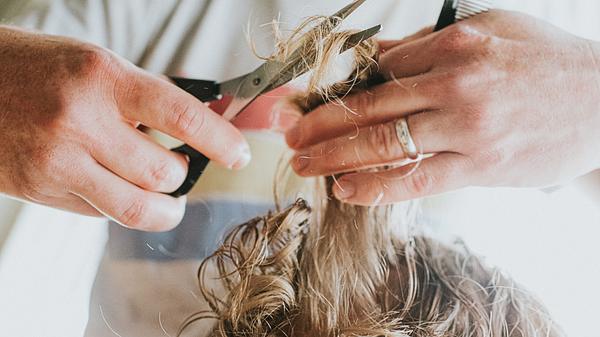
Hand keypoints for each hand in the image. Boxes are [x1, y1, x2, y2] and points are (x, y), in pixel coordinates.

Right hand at [0, 26, 249, 230]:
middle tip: (182, 169)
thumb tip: (194, 131)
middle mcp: (79, 121)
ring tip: (169, 201)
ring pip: (134, 207)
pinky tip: (117, 189)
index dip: (219, 140)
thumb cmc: (39, 68)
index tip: (239, 154)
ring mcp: (57, 161)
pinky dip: (121, 207)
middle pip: (161, 173)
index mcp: (101, 78)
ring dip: (164, 209)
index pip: (179, 114)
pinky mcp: (40, 189)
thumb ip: (142, 99)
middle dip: (182, 176)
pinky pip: (100, 213)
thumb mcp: (96, 65)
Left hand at [285, 10, 599, 205]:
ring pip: (384, 144)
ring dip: (334, 156)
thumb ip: (429, 45)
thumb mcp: (490, 30)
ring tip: (301, 164)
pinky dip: (376, 186)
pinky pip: (416, 179)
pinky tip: (346, 190)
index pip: (378, 72)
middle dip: (318, 122)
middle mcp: (454, 84)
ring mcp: (466, 128)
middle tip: (287, 133)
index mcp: (453, 45)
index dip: (337, 89)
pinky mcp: (480, 166)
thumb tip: (379, 59)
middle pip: (368, 106)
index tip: (307, 102)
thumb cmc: (545, 62)